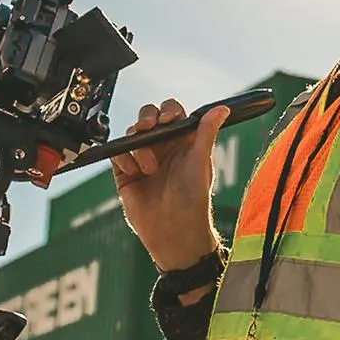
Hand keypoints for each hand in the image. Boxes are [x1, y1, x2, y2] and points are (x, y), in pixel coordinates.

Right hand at [111, 99, 227, 271]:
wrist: (173, 231)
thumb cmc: (193, 199)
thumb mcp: (201, 162)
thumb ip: (206, 132)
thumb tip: (222, 108)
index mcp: (181, 141)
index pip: (171, 113)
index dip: (167, 111)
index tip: (167, 120)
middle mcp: (161, 146)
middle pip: (147, 117)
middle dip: (145, 118)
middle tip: (148, 128)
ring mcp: (142, 158)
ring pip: (131, 134)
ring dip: (137, 144)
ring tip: (149, 168)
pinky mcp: (125, 173)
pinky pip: (117, 153)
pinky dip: (122, 157)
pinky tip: (132, 171)